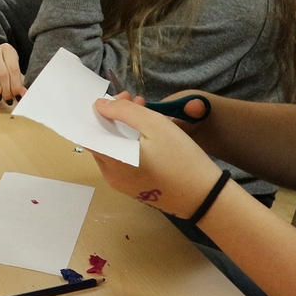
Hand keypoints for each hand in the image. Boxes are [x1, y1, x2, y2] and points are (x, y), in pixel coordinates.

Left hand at [85, 92, 223, 218]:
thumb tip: (99, 105)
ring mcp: (122, 184)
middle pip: (101, 140)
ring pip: (113, 149)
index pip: (88, 133)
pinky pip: (123, 161)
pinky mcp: (135, 188)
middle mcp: (110, 175)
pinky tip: (146, 132)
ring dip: (122, 128)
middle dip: (113, 116)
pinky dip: (129, 143)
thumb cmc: (181, 158)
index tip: (117, 98)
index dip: (97, 112)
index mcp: (111, 161)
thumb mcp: (155, 125)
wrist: (206, 197)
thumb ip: (124, 112)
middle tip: (135, 99)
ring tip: (144, 111)